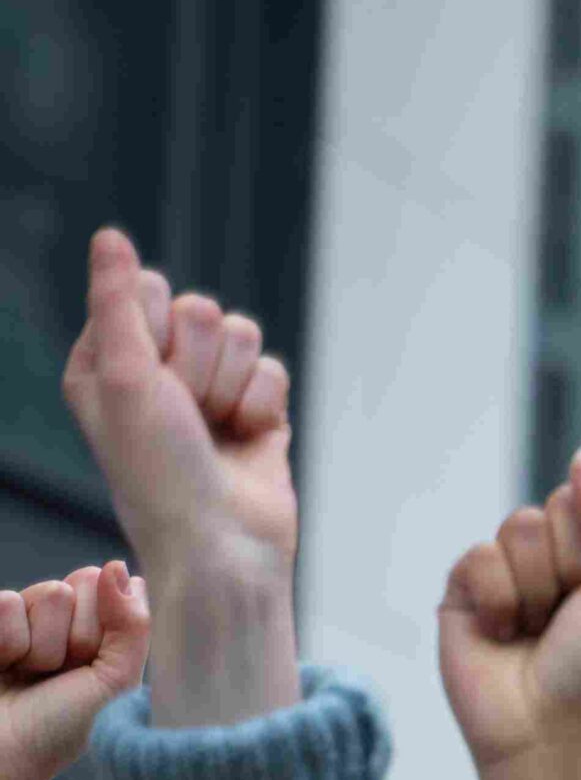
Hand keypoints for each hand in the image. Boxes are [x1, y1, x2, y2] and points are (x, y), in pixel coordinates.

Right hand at [0, 564, 149, 779]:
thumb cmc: (57, 730)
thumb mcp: (114, 682)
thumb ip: (131, 624)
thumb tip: (117, 567)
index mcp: (102, 633)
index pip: (114, 591)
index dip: (102, 632)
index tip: (87, 671)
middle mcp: (63, 621)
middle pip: (81, 583)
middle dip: (71, 637)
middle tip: (55, 676)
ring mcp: (21, 621)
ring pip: (45, 592)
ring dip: (37, 645)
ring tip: (25, 677)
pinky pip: (4, 603)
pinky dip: (5, 643)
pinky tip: (0, 669)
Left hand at [60, 227, 297, 725]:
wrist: (222, 544)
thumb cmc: (159, 473)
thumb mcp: (123, 377)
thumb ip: (116, 301)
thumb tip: (109, 235)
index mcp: (108, 360)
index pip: (148, 290)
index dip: (158, 330)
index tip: (150, 382)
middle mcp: (156, 373)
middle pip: (202, 310)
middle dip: (201, 363)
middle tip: (187, 415)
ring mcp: (209, 392)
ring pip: (243, 335)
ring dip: (234, 386)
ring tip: (217, 432)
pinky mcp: (256, 411)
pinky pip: (273, 370)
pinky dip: (264, 407)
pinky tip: (247, 442)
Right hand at [437, 448, 580, 776]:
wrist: (542, 733)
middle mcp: (563, 552)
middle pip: (566, 502)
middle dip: (573, 565)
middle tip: (571, 615)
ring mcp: (514, 566)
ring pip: (521, 525)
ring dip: (536, 588)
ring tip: (536, 630)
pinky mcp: (467, 585)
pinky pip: (480, 556)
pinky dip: (499, 601)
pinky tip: (502, 635)